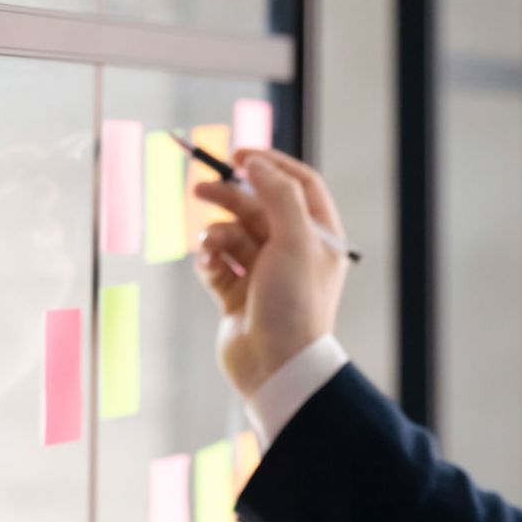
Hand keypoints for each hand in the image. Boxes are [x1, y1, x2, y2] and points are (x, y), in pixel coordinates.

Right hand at [192, 149, 350, 398]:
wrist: (276, 367)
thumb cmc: (294, 303)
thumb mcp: (295, 239)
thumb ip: (278, 194)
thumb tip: (257, 163)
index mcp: (319, 235)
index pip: (298, 183)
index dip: (271, 164)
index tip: (240, 153)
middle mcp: (294, 250)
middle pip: (259, 205)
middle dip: (230, 195)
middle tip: (201, 186)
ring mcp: (264, 272)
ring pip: (233, 232)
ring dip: (217, 232)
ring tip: (209, 243)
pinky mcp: (237, 293)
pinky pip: (217, 260)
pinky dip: (209, 258)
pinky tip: (208, 264)